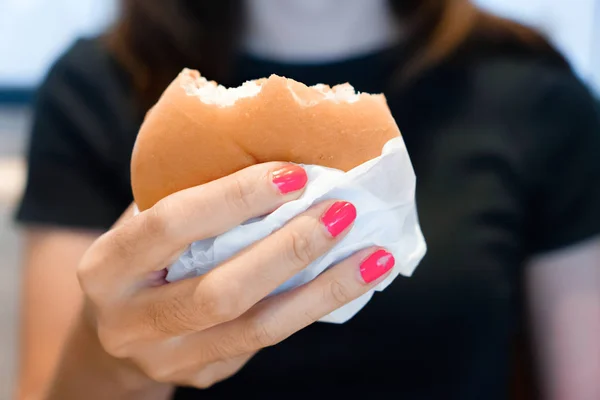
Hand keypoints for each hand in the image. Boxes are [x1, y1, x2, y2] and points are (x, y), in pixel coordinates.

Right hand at [77, 162, 394, 388]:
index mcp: (107, 267)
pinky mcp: (205, 373)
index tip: (295, 174)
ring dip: (323, 289)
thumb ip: (192, 197)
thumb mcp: (146, 222)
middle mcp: (130, 322)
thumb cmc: (143, 258)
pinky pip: (269, 339)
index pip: (171, 225)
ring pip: (258, 328)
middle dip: (288, 249)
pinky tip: (350, 279)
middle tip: (341, 212)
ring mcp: (170, 357)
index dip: (234, 198)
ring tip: (372, 256)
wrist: (116, 332)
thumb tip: (282, 161)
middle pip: (220, 291)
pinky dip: (314, 305)